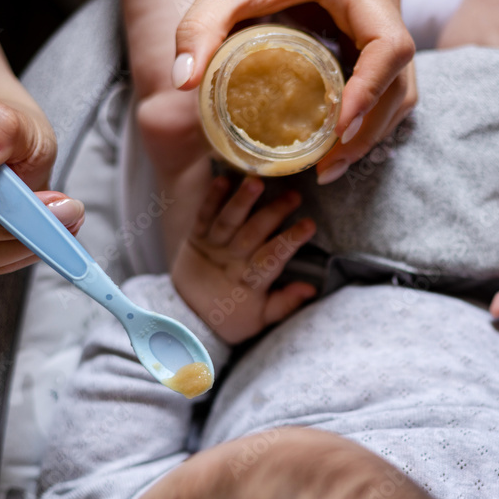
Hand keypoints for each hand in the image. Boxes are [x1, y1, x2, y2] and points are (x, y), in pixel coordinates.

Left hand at [172, 175, 316, 343]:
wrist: (188, 319)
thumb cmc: (231, 318)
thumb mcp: (261, 318)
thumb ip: (286, 302)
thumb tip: (311, 288)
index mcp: (250, 281)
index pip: (274, 257)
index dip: (291, 240)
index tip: (310, 224)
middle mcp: (231, 261)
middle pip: (254, 233)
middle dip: (273, 213)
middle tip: (293, 194)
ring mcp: (212, 247)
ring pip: (228, 221)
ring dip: (242, 200)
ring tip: (255, 181)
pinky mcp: (195, 238)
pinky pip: (204, 216)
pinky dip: (212, 198)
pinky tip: (223, 179)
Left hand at [173, 0, 417, 184]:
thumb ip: (200, 28)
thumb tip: (184, 80)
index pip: (389, 46)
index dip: (371, 92)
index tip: (339, 129)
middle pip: (400, 77)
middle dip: (369, 129)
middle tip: (328, 167)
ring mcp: (382, 16)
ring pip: (401, 85)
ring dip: (373, 130)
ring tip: (331, 165)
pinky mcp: (371, 32)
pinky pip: (388, 81)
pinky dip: (370, 116)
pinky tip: (337, 142)